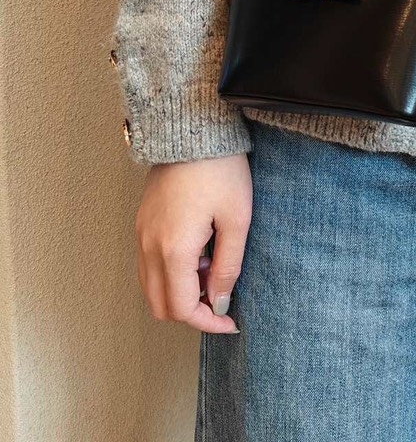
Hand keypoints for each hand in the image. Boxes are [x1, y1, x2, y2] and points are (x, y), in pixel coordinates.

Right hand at [135, 153, 252, 333]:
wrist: (193, 130)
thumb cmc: (221, 170)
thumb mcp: (236, 218)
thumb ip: (228, 266)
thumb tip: (220, 302)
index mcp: (173, 249)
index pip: (181, 308)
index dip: (207, 322)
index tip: (231, 321)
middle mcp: (148, 247)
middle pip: (160, 305)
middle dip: (191, 311)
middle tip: (222, 296)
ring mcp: (141, 234)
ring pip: (151, 287)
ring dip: (181, 291)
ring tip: (214, 269)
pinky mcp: (142, 223)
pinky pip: (149, 265)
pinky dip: (171, 273)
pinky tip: (200, 252)